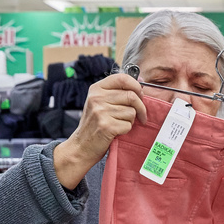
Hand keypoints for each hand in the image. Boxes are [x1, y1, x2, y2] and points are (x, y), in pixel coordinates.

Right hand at [53, 74, 146, 189]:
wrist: (81, 145)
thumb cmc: (94, 124)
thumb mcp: (100, 102)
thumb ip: (117, 92)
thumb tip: (141, 83)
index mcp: (96, 89)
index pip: (122, 78)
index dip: (136, 86)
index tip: (140, 95)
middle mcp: (97, 98)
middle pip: (131, 96)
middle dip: (141, 107)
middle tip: (141, 115)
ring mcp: (100, 112)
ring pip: (131, 111)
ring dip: (131, 120)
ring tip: (120, 123)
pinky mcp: (106, 126)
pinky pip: (128, 125)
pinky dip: (126, 129)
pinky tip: (116, 131)